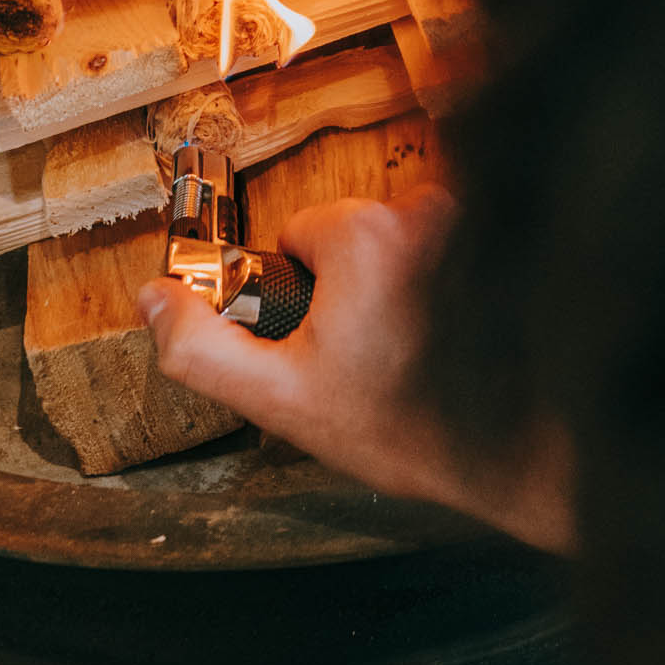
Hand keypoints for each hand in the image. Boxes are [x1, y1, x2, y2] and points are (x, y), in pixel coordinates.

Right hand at [136, 187, 572, 552]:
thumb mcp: (280, 398)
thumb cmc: (403, 429)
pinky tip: (450, 340)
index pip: (299, 236)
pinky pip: (444, 250)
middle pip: (351, 237)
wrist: (510, 456)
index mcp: (362, 232)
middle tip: (369, 358)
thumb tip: (153, 298)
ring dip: (398, 288)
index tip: (329, 347)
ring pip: (398, 245)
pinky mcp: (505, 245)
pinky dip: (442, 286)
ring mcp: (472, 223)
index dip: (302, 299)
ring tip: (413, 353)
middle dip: (350, 291)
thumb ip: (203, 347)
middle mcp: (423, 209)